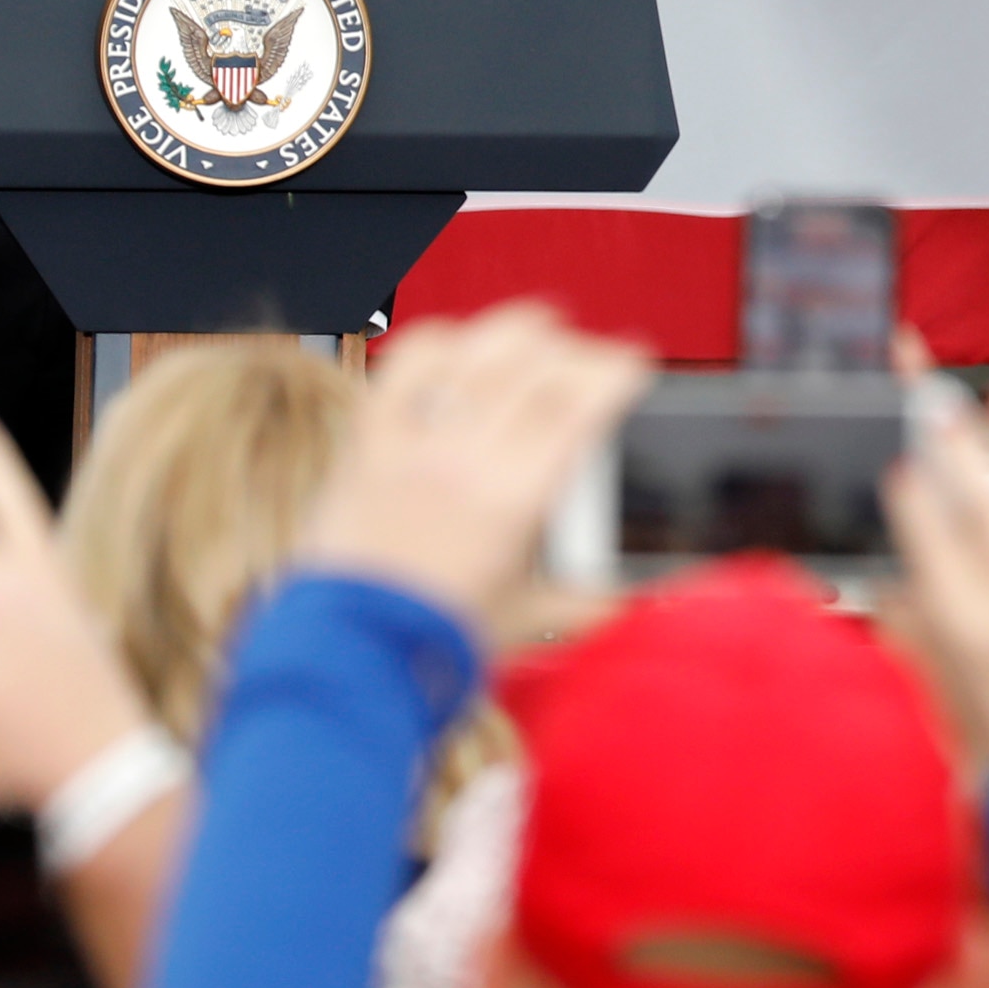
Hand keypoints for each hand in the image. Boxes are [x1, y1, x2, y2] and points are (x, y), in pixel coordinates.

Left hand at [301, 305, 652, 643]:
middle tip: (597, 359)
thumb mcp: (526, 620)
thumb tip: (621, 599)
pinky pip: (401, 372)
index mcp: (513, 501)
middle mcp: (462, 461)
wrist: (354, 656)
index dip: (613, 372)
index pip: (575, 406)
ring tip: (540, 330)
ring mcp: (412, 448)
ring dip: (514, 332)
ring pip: (470, 355)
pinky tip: (458, 347)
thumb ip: (584, 603)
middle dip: (578, 350)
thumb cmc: (434, 644)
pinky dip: (435, 346)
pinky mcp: (368, 448)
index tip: (633, 363)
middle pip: (533, 368)